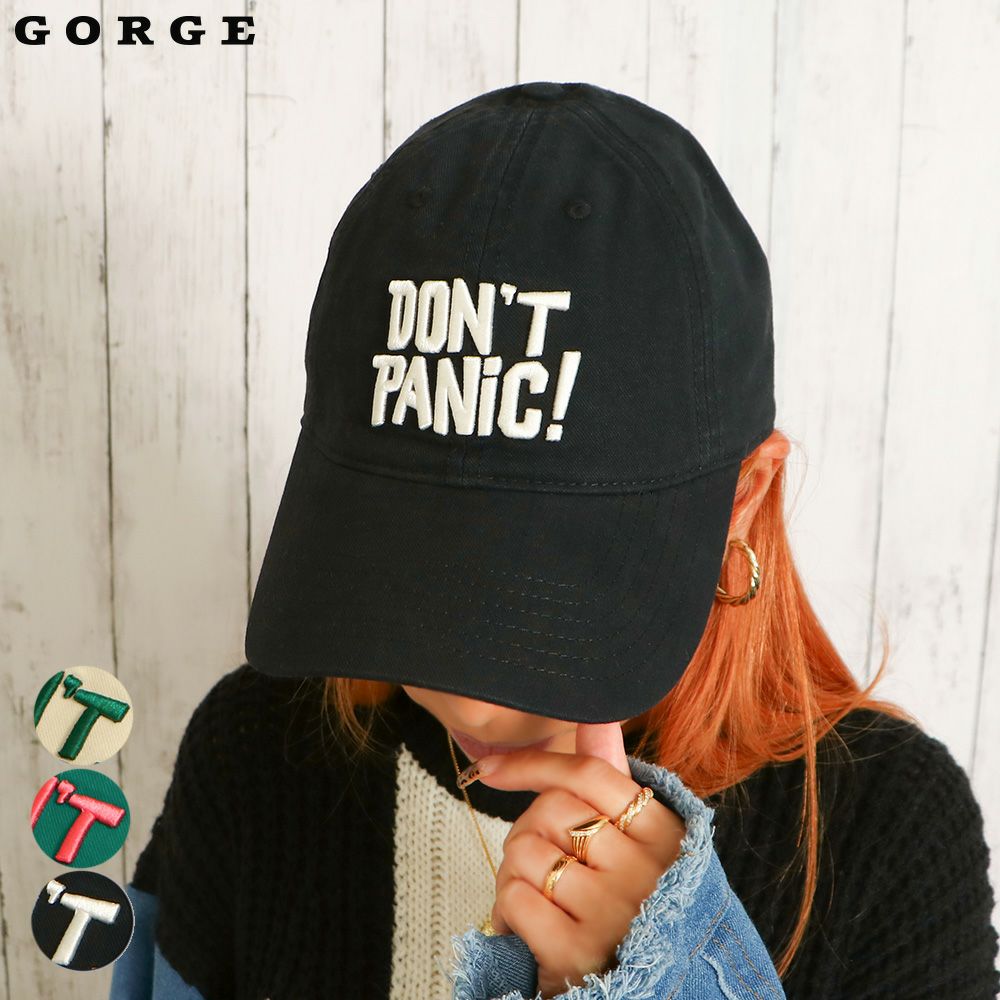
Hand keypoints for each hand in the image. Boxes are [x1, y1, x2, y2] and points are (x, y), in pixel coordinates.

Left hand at [470, 722, 686, 998]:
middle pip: (552, 810)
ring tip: (542, 895)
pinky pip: (513, 896)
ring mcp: (612, 915)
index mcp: (664, 831)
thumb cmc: (619, 895)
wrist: (634, 981)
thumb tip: (598, 713)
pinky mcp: (576, 954)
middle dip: (529, 828)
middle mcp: (646, 872)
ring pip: (525, 851)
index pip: (589, 773)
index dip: (532, 763)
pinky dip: (507, 906)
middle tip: (547, 859)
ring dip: (515, 872)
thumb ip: (609, 773)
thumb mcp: (629, 834)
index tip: (489, 767)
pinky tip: (531, 922)